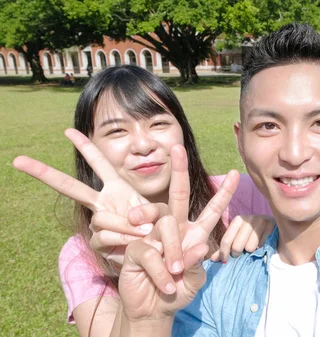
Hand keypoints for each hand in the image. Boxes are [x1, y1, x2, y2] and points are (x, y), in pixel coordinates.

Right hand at [12, 128, 150, 262]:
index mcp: (118, 188)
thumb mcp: (163, 214)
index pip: (99, 164)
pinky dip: (122, 238)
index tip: (68, 130)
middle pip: (70, 187)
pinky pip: (104, 237)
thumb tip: (133, 216)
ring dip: (124, 225)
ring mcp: (99, 223)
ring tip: (144, 232)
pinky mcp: (99, 243)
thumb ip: (153, 210)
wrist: (159, 259)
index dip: (86, 147)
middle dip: (44, 174)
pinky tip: (134, 241)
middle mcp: (103, 203)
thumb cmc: (163, 232)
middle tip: (17, 160)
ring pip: (100, 218)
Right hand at [117, 144, 239, 320]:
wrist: (153, 308)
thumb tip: (199, 245)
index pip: (211, 210)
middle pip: (177, 195)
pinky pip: (151, 252)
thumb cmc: (178, 291)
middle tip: (177, 147)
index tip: (235, 173)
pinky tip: (165, 284)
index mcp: (193, 233)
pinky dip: (161, 272)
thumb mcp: (194, 281)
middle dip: (179, 170)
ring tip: (177, 273)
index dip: (223, 193)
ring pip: (166, 226)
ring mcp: (152, 236)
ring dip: (174, 253)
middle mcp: (174, 229)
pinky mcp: (136, 248)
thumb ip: (198, 264)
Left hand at [209, 215, 275, 262]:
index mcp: (238, 220)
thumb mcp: (237, 242)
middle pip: (237, 246)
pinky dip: (261, 248)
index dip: (223, 253)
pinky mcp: (272, 225)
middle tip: (244, 251)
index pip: (226, 240)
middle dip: (239, 253)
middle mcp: (249, 218)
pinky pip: (262, 245)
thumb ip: (225, 250)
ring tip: (255, 246)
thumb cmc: (253, 239)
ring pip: (250, 247)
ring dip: (252, 251)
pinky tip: (263, 244)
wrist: (277, 234)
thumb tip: (213, 259)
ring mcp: (261, 220)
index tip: (224, 262)